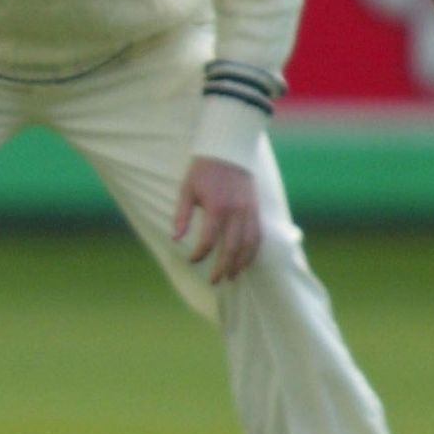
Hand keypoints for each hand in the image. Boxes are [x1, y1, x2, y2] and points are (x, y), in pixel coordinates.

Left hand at [172, 156, 260, 283]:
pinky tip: (246, 260)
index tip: (192, 260)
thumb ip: (182, 215)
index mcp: (217, 208)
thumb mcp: (186, 190)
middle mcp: (237, 212)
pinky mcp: (256, 210)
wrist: (229, 152)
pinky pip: (258, 235)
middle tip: (216, 281)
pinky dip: (253, 251)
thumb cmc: (203, 172)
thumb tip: (175, 238)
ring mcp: (250, 212)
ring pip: (249, 245)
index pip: (210, 240)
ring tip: (232, 276)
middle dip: (224, 267)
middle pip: (232, 247)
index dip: (200, 253)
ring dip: (241, 263)